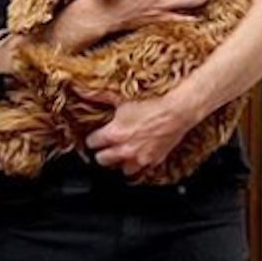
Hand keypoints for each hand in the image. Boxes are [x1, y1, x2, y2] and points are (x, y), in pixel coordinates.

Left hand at [84, 91, 198, 176]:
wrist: (177, 110)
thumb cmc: (152, 102)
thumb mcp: (122, 97)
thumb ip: (100, 96)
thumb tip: (84, 91)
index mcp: (113, 134)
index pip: (92, 143)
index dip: (92, 139)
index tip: (94, 137)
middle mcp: (125, 149)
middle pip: (102, 160)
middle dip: (101, 153)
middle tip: (104, 147)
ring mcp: (140, 157)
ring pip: (123, 170)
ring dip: (121, 162)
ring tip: (121, 153)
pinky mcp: (154, 160)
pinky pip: (143, 169)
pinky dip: (140, 164)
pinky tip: (140, 155)